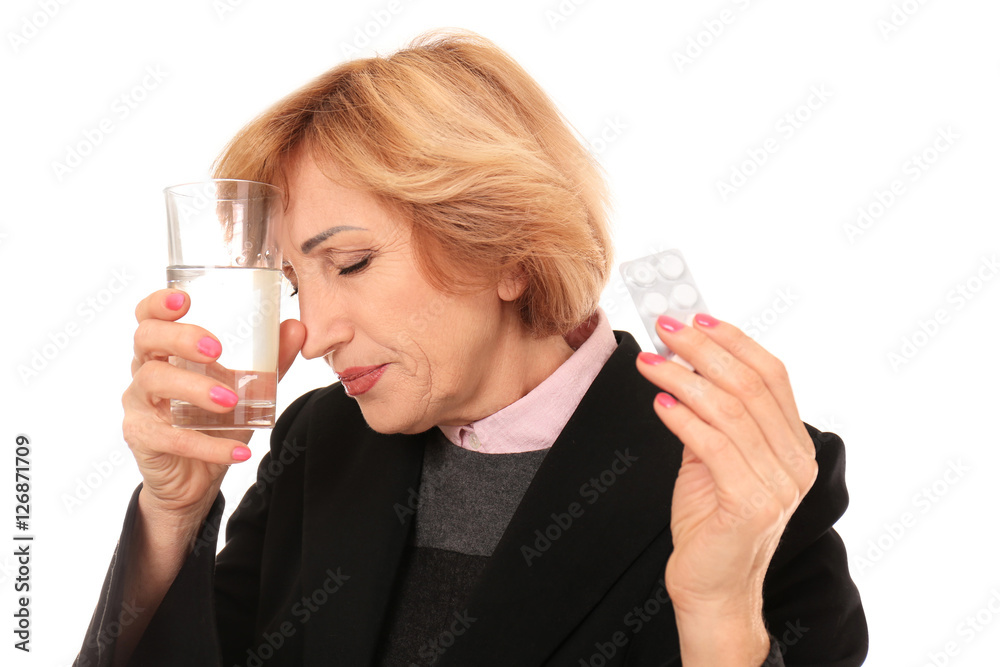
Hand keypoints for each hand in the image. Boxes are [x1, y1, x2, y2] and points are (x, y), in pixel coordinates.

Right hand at [123, 289, 304, 518]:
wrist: (195, 476)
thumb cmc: (213, 421)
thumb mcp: (245, 389)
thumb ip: (269, 360)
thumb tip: (296, 328)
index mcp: (166, 351)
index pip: (149, 316)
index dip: (160, 302)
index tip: (185, 298)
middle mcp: (146, 371)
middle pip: (146, 338)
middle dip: (180, 337)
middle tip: (217, 349)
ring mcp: (139, 405)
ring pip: (152, 381)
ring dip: (195, 389)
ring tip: (231, 402)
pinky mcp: (142, 438)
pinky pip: (171, 437)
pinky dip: (208, 445)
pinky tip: (238, 450)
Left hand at [634, 313, 817, 659]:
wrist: (712, 586)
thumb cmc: (710, 519)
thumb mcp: (714, 456)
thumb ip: (712, 413)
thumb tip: (684, 356)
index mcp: (795, 444)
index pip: (773, 375)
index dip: (734, 341)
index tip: (696, 317)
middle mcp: (797, 462)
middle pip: (751, 386)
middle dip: (703, 349)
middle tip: (664, 329)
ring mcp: (780, 486)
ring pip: (730, 411)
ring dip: (683, 379)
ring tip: (649, 363)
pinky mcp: (752, 506)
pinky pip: (715, 446)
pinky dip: (684, 419)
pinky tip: (659, 403)